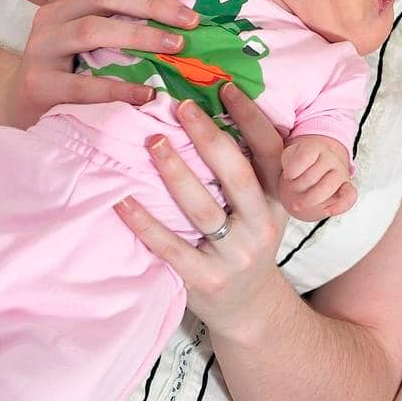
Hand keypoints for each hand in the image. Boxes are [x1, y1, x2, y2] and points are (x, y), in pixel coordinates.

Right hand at [2, 0, 199, 127]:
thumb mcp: (99, 33)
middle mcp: (55, 11)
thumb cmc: (76, 67)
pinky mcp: (37, 83)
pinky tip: (146, 94)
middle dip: (155, 3)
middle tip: (192, 21)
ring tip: (176, 47)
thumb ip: (131, 16)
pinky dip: (117, 88)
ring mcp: (41, 46)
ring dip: (140, 36)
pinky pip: (81, 84)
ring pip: (92, 30)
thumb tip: (194, 13)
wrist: (23, 107)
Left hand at [115, 84, 294, 335]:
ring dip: (177, 173)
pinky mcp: (206, 279)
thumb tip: (218, 113)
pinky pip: (172, 247)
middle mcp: (262, 225)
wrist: (252, 310)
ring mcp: (236, 255)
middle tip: (182, 108)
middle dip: (209, 138)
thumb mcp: (264, 208)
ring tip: (153, 143)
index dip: (251, 119)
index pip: (271, 153)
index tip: (225, 89)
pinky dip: (146, 223)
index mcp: (279, 200)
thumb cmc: (248, 243)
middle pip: (238, 175)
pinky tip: (123, 201)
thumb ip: (251, 171)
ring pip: (203, 209)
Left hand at [280, 135, 356, 220]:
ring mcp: (340, 172)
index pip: (305, 155)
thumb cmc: (296, 167)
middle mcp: (330, 157)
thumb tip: (290, 173)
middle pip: (313, 175)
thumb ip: (284, 160)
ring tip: (296, 205)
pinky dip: (339, 206)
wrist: (313, 170)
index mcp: (314, 147)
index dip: (293, 169)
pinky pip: (349, 196)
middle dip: (297, 186)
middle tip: (288, 189)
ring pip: (329, 185)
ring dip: (310, 199)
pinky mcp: (347, 188)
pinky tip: (326, 211)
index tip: (287, 175)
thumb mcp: (286, 158)